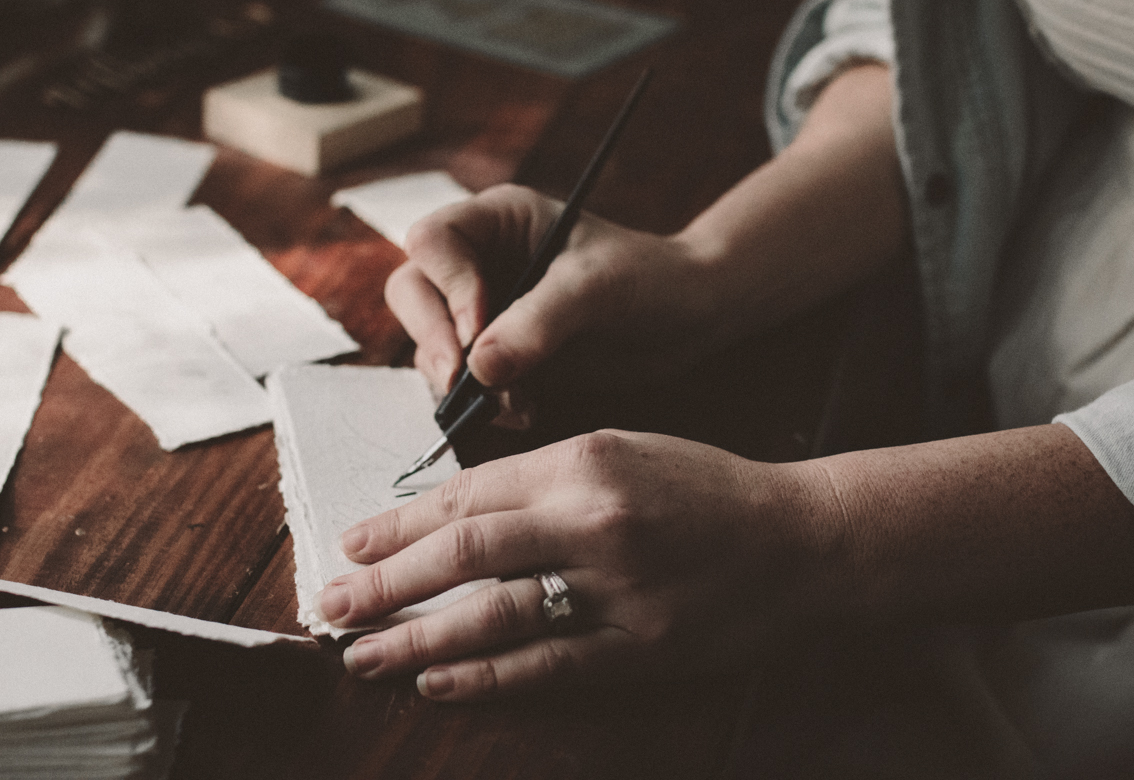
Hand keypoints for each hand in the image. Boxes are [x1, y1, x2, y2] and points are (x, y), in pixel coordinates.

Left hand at [316, 429, 837, 700]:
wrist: (804, 537)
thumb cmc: (705, 487)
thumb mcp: (622, 449)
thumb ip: (540, 475)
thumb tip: (453, 511)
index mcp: (584, 460)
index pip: (466, 495)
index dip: (398, 524)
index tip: (350, 543)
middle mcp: (594, 521)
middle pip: (464, 555)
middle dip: (385, 582)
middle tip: (329, 604)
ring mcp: (620, 590)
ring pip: (494, 617)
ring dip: (418, 639)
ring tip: (362, 654)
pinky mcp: (644, 649)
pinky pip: (547, 666)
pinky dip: (484, 677)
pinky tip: (435, 683)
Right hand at [385, 184, 721, 401]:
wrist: (689, 317)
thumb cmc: (649, 278)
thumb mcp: (595, 288)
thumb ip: (536, 322)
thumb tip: (478, 369)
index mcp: (496, 219)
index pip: (432, 242)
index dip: (447, 287)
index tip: (478, 329)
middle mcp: (478, 261)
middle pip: (413, 294)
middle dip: (434, 341)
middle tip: (464, 383)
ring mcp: (482, 311)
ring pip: (430, 345)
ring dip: (461, 383)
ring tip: (514, 403)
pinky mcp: (496, 356)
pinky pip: (462, 383)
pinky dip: (482, 403)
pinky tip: (524, 411)